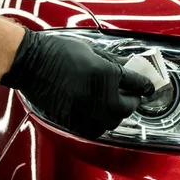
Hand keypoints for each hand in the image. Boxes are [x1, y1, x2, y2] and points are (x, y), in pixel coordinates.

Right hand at [0, 29, 154, 138]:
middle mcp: (99, 98)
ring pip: (113, 121)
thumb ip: (114, 61)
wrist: (31, 64)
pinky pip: (95, 129)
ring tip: (112, 103)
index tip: (149, 87)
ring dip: (116, 113)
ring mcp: (86, 112)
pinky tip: (96, 112)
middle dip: (132, 100)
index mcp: (107, 75)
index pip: (136, 84)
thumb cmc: (57, 52)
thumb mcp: (92, 50)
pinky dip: (99, 122)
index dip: (145, 85)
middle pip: (128, 107)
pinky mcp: (73, 122)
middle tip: (130, 94)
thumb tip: (130, 67)